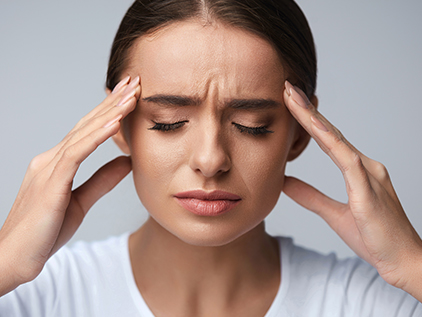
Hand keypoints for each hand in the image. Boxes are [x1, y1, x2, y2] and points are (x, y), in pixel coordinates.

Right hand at [0, 76, 139, 293]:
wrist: (14, 259)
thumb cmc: (44, 233)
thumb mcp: (81, 201)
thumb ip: (102, 180)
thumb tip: (128, 162)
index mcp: (58, 163)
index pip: (87, 130)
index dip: (109, 111)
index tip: (128, 95)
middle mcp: (51, 159)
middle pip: (86, 124)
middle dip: (111, 102)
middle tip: (133, 81)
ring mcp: (48, 168)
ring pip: (83, 133)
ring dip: (109, 113)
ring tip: (130, 95)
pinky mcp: (51, 183)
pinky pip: (76, 154)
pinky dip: (96, 137)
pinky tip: (114, 123)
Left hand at [282, 80, 421, 298]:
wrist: (402, 261)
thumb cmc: (374, 238)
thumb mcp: (332, 214)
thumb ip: (310, 196)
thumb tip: (285, 182)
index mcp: (357, 170)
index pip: (327, 139)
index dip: (308, 120)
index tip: (290, 103)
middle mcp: (365, 165)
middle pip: (330, 132)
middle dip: (307, 110)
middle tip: (287, 88)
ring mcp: (369, 174)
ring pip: (336, 139)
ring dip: (313, 118)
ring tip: (294, 98)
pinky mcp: (368, 190)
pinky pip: (347, 161)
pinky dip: (331, 142)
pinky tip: (315, 127)